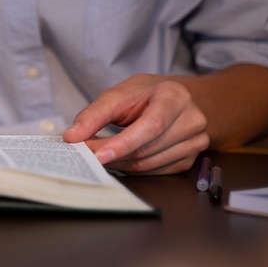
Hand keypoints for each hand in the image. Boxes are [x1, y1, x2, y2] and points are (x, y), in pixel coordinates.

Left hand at [63, 74, 208, 174]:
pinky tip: (119, 159)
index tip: (97, 154)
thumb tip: (72, 136)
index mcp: (175, 97)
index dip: (123, 143)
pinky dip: (131, 169)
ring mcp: (195, 142)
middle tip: (87, 154)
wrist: (175, 99)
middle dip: (113, 155)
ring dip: (119, 164)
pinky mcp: (190, 159)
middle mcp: (191, 120)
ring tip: (100, 155)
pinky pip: (155, 172)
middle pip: (147, 149)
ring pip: (149, 164)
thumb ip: (95, 114)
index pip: (151, 126)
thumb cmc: (146, 95)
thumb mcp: (119, 94)